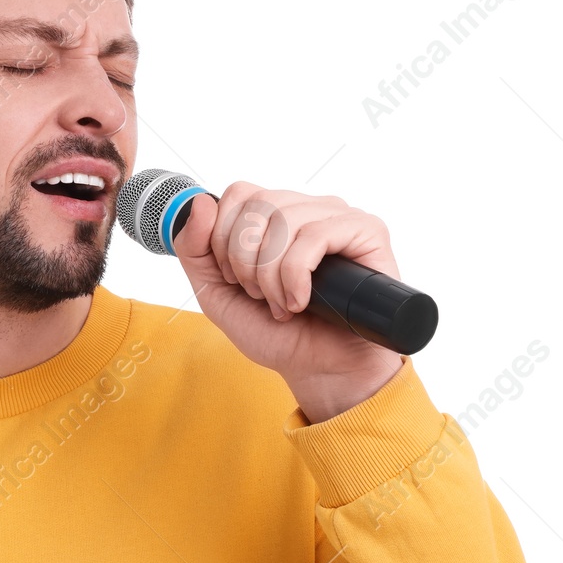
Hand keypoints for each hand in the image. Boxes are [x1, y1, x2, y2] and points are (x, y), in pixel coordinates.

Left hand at [173, 185, 402, 422]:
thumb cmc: (277, 333)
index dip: (224, 238)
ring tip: (281, 304)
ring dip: (271, 274)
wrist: (319, 370)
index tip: (234, 279)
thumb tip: (201, 202)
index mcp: (276, 215)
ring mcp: (338, 217)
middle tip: (259, 297)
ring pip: (284, 219)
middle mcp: (308, 208)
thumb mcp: (217, 293)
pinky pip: (315, 235)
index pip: (240, 193)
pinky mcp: (367, 231)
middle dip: (245, 261)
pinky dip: (296, 275)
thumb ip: (195, 250)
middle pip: (258, 205)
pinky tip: (301, 301)